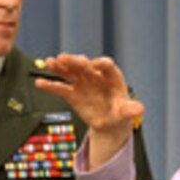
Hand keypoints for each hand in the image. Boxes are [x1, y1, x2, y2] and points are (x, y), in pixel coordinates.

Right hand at [35, 53, 143, 168]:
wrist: (110, 123)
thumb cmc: (120, 113)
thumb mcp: (126, 112)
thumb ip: (131, 109)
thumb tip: (140, 109)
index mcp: (112, 77)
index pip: (107, 67)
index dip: (101, 64)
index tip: (95, 64)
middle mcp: (95, 76)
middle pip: (84, 66)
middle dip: (75, 61)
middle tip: (64, 57)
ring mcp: (82, 83)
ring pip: (70, 72)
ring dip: (60, 67)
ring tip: (49, 62)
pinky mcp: (72, 93)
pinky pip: (60, 87)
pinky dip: (50, 85)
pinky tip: (39, 83)